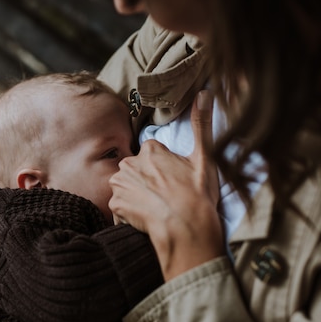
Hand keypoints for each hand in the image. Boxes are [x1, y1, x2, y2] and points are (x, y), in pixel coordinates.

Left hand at [109, 90, 224, 280]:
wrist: (186, 229)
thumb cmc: (198, 195)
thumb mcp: (205, 158)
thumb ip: (202, 124)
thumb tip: (205, 92)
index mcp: (151, 150)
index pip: (152, 154)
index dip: (164, 169)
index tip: (175, 182)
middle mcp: (130, 163)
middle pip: (136, 171)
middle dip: (147, 182)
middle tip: (166, 198)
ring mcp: (120, 184)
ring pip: (126, 188)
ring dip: (136, 196)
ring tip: (156, 208)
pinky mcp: (115, 204)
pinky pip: (120, 208)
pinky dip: (129, 214)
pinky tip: (146, 219)